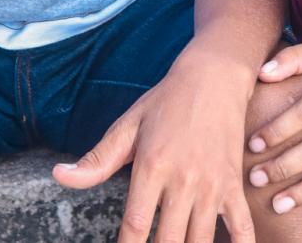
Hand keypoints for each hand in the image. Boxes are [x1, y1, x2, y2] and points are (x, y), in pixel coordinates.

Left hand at [53, 51, 255, 242]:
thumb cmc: (167, 101)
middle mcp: (183, 180)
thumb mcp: (128, 126)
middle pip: (168, 242)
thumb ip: (97, 159)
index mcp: (152, 166)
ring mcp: (213, 184)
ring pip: (201, 241)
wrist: (215, 76)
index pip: (135, 225)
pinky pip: (242, 227)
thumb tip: (59, 176)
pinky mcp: (234, 184)